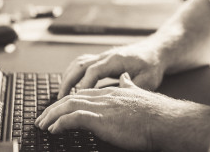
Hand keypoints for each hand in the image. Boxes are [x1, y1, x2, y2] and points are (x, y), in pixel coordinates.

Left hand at [37, 73, 209, 150]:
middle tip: (42, 119)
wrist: (167, 120)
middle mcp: (105, 96)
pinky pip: (73, 118)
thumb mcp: (140, 94)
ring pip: (69, 105)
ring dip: (52, 116)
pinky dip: (60, 123)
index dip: (69, 101)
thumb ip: (130, 87)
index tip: (58, 110)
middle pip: (72, 98)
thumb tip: (126, 79)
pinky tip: (53, 130)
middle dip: (54, 108)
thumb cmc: (158, 114)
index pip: (84, 93)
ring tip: (42, 125)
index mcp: (113, 92)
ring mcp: (102, 106)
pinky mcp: (101, 118)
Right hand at [57, 42, 165, 97]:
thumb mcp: (148, 80)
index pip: (94, 71)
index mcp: (116, 60)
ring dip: (67, 77)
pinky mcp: (102, 59)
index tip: (76, 98)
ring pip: (78, 63)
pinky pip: (82, 63)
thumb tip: (118, 99)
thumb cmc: (152, 65)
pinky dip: (72, 73)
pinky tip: (69, 85)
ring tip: (61, 95)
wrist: (156, 50)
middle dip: (68, 82)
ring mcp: (103, 56)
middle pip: (80, 66)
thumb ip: (132, 89)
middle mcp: (106, 56)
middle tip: (60, 99)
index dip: (84, 85)